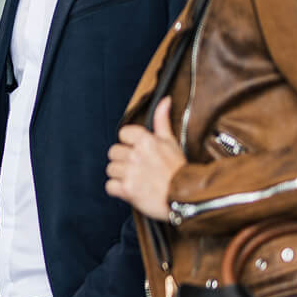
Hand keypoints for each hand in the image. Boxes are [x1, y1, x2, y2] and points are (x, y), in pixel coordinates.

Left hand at [105, 97, 186, 219]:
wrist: (187, 197)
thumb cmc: (179, 170)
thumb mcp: (172, 141)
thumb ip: (162, 120)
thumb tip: (165, 100)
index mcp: (146, 140)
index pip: (123, 134)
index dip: (129, 143)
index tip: (138, 151)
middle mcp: (136, 154)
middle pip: (113, 152)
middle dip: (122, 161)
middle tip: (137, 168)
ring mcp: (130, 172)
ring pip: (110, 169)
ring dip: (120, 176)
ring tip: (135, 179)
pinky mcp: (127, 189)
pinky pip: (110, 186)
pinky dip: (117, 190)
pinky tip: (130, 190)